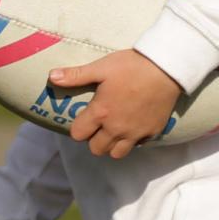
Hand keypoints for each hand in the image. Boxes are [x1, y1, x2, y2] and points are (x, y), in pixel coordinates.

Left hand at [49, 49, 181, 158]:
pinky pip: (137, 146)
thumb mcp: (101, 67)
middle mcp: (116, 128)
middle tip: (99, 124)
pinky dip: (133, 140)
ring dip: (112, 145)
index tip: (85, 118)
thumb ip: (76, 75)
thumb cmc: (131, 65)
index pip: (78, 134)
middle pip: (96, 149)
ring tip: (114, 130)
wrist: (167, 68)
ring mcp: (135, 133)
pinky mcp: (152, 132)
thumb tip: (51, 77)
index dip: (79, 127)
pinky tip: (133, 125)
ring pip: (116, 153)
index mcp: (101, 112)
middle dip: (94, 139)